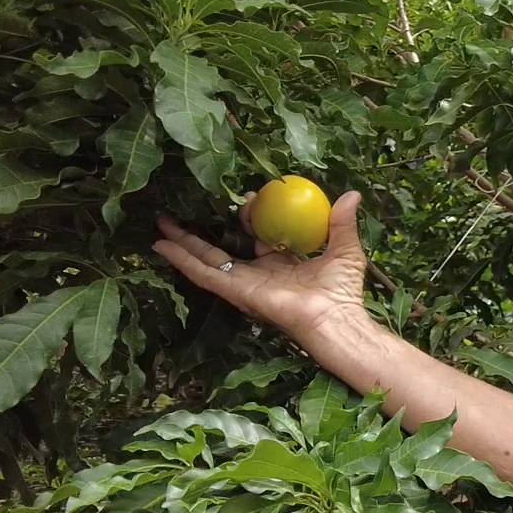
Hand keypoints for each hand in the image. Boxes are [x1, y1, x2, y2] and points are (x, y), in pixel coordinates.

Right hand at [153, 189, 370, 344]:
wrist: (334, 317)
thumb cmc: (343, 291)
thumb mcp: (345, 250)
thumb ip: (342, 223)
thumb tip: (352, 194)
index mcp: (281, 264)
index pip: (258, 236)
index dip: (252, 215)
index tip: (253, 197)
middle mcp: (258, 274)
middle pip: (223, 247)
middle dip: (203, 230)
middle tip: (183, 210)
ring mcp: (243, 283)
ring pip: (206, 259)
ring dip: (183, 242)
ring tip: (160, 224)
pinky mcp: (235, 291)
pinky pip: (203, 273)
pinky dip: (181, 260)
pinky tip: (161, 246)